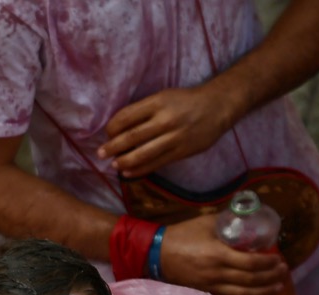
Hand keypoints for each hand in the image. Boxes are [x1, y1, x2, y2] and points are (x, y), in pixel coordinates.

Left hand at [98, 84, 239, 177]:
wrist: (218, 107)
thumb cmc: (185, 101)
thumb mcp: (164, 97)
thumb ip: (143, 111)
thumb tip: (118, 128)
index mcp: (158, 102)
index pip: (126, 117)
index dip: (112, 128)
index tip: (107, 134)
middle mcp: (165, 119)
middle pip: (131, 137)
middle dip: (112, 147)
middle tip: (100, 154)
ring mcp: (174, 137)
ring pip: (142, 153)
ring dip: (123, 161)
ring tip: (113, 165)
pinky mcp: (181, 151)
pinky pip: (156, 163)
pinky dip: (139, 170)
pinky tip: (128, 173)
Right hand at [157, 213, 289, 294]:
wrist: (156, 253)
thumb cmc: (182, 235)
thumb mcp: (206, 223)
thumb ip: (228, 222)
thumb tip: (248, 219)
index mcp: (218, 254)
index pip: (250, 262)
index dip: (268, 262)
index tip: (278, 259)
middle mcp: (216, 273)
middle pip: (250, 280)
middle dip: (270, 276)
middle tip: (283, 271)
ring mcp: (210, 286)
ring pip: (243, 294)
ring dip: (263, 292)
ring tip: (277, 287)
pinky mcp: (204, 292)